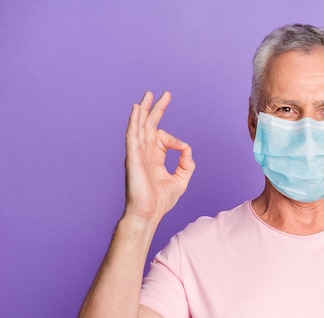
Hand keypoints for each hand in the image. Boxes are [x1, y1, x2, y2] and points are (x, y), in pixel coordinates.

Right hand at [124, 91, 194, 221]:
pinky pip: (132, 136)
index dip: (175, 140)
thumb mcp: (181, 180)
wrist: (148, 214)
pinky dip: (134, 122)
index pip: (162, 137)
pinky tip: (136, 110)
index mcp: (154, 157)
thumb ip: (186, 163)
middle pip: (149, 125)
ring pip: (139, 127)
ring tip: (147, 96)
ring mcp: (137, 154)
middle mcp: (144, 153)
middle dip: (156, 109)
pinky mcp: (133, 158)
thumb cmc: (160, 201)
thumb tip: (186, 147)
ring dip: (143, 110)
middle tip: (163, 94)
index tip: (183, 148)